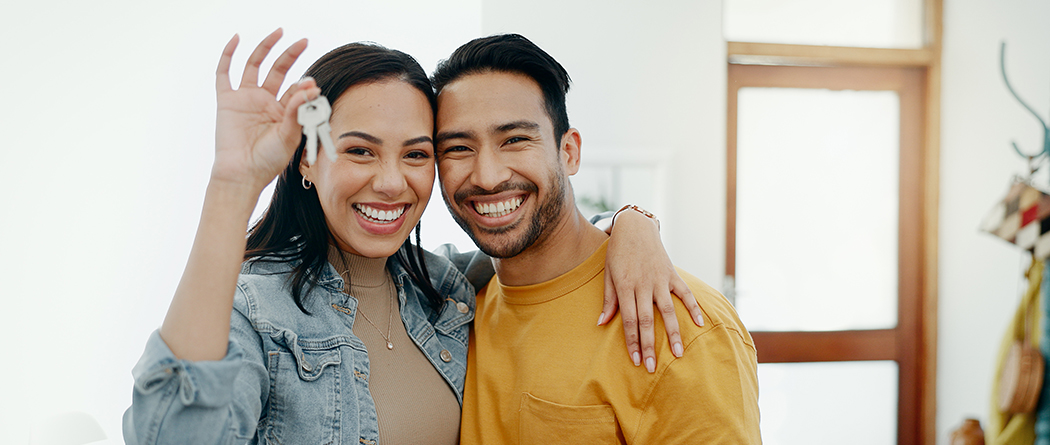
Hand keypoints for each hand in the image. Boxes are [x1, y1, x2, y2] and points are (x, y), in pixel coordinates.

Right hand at [211, 28, 318, 192]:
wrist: (242, 174)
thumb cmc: (268, 161)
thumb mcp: (289, 135)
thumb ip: (297, 111)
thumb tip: (311, 86)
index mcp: (282, 111)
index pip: (295, 90)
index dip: (304, 85)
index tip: (312, 84)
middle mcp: (265, 102)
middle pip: (278, 70)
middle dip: (291, 55)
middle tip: (303, 41)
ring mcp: (245, 99)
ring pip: (255, 65)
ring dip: (266, 48)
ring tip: (279, 32)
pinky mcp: (227, 100)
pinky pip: (225, 73)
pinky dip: (229, 55)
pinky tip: (237, 39)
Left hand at [599, 209, 703, 372]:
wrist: (634, 227)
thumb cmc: (618, 253)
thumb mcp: (608, 274)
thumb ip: (608, 300)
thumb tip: (601, 323)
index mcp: (625, 286)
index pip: (630, 320)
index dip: (632, 341)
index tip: (635, 360)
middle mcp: (644, 285)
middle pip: (647, 321)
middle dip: (649, 345)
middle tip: (652, 366)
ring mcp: (660, 279)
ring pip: (668, 311)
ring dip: (672, 334)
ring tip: (678, 354)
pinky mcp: (671, 273)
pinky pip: (685, 293)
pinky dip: (693, 307)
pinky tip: (699, 324)